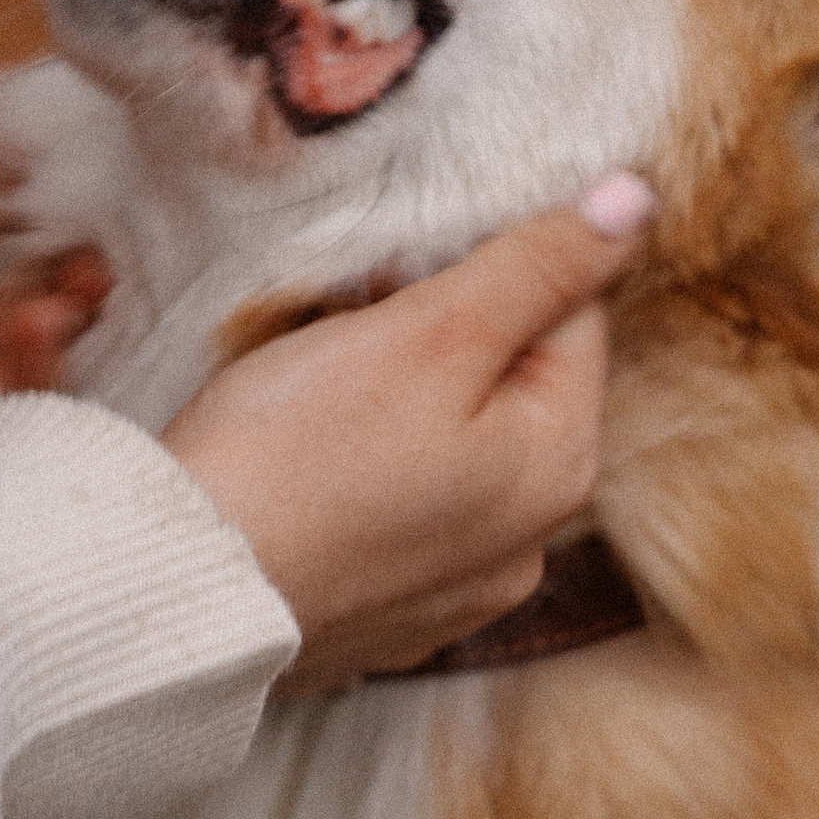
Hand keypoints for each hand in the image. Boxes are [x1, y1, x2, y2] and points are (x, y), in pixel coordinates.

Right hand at [162, 172, 654, 692]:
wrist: (184, 590)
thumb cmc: (300, 454)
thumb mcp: (431, 333)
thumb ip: (536, 266)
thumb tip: (634, 204)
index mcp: (560, 466)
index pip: (572, 318)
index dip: (490, 267)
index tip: (402, 268)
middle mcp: (530, 543)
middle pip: (512, 386)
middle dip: (442, 335)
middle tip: (352, 320)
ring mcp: (459, 588)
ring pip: (454, 448)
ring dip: (402, 401)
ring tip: (319, 388)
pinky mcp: (388, 614)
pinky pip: (399, 510)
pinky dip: (366, 473)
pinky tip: (308, 463)